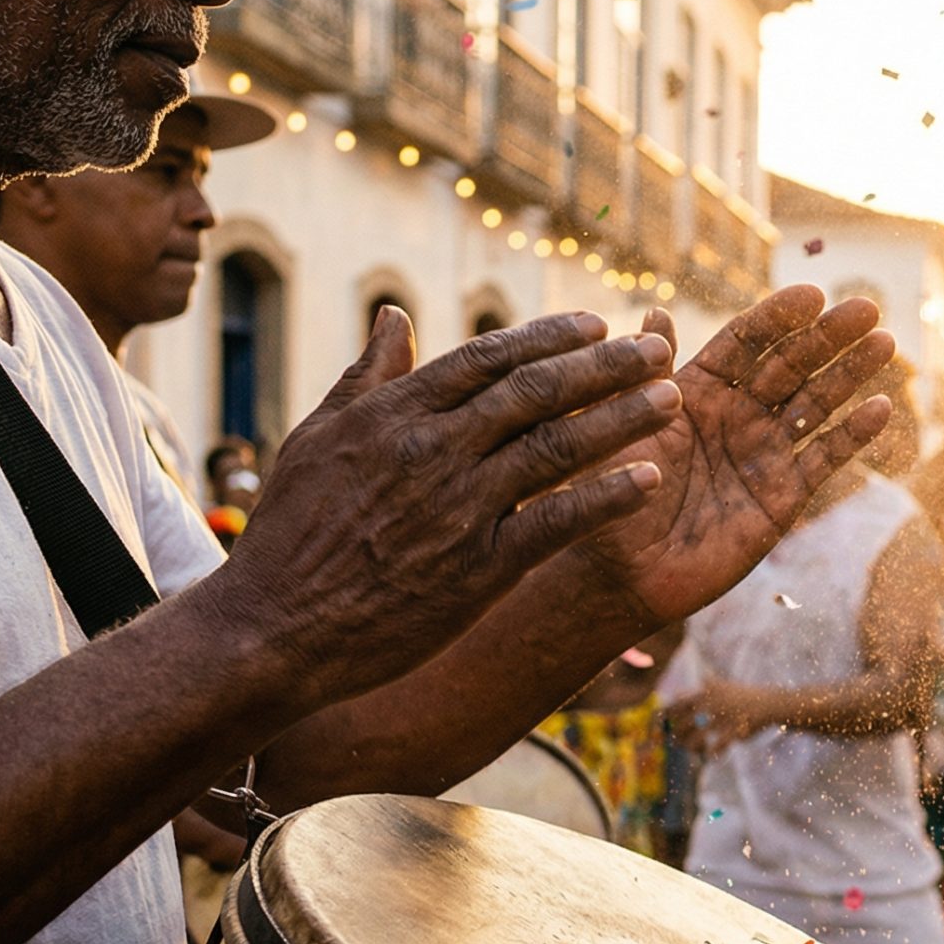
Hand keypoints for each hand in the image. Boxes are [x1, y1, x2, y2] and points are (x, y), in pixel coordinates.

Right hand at [219, 308, 672, 706]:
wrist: (272, 629)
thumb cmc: (290, 534)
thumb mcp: (317, 438)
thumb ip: (367, 377)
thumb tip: (395, 314)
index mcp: (393, 414)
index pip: (487, 360)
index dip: (548, 338)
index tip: (596, 324)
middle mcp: (432, 450)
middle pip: (535, 393)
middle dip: (605, 366)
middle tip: (658, 348)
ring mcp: (458, 508)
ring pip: (556, 447)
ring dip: (621, 419)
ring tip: (671, 399)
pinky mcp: (477, 568)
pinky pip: (556, 523)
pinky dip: (606, 498)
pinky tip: (649, 480)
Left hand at [581, 289, 894, 623]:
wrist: (625, 573)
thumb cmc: (611, 496)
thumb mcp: (623, 429)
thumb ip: (646, 377)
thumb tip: (657, 313)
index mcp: (699, 390)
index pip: (746, 343)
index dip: (778, 318)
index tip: (811, 294)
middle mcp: (737, 415)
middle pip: (791, 365)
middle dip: (828, 336)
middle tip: (866, 307)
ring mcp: (764, 453)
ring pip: (816, 404)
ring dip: (851, 373)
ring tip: (884, 342)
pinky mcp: (784, 496)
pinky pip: (825, 459)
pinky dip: (854, 435)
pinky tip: (880, 408)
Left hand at [665, 680, 774, 752]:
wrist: (769, 703)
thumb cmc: (743, 697)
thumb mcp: (723, 686)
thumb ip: (706, 685)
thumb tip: (688, 687)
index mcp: (706, 693)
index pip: (677, 703)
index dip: (666, 715)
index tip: (661, 724)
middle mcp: (712, 704)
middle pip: (682, 723)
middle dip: (678, 736)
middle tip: (678, 742)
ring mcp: (723, 718)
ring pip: (697, 738)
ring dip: (692, 747)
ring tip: (695, 750)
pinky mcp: (734, 731)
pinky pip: (717, 747)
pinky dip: (712, 753)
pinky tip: (711, 757)